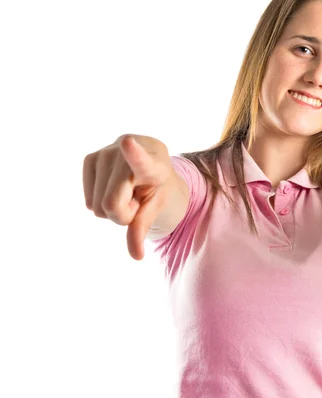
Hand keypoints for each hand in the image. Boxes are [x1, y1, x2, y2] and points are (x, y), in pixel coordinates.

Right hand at [83, 134, 174, 259]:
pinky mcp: (90, 158)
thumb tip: (136, 256)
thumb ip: (143, 227)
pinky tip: (112, 187)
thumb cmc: (157, 188)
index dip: (134, 153)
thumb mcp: (156, 207)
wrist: (152, 162)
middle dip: (123, 213)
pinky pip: (88, 202)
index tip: (128, 142)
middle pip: (111, 205)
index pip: (142, 161)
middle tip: (136, 199)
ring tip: (126, 191)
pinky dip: (99, 202)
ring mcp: (106, 152)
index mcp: (153, 163)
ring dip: (111, 208)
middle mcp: (128, 152)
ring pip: (97, 206)